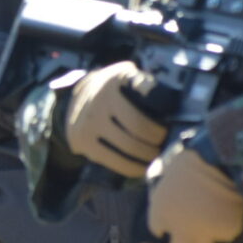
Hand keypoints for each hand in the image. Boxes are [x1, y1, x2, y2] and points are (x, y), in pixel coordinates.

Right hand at [64, 61, 167, 177]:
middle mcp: (95, 108)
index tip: (165, 133)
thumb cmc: (112, 88)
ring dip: (144, 160)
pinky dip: (130, 168)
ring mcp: (86, 128)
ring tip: (154, 158)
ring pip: (123, 153)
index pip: (137, 120)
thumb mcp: (124, 74)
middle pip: (132, 139)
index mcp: (110, 89)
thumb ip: (142, 81)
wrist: (76, 98)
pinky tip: (141, 167)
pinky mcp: (82, 144)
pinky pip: (112, 161)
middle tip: (163, 149)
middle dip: (152, 148)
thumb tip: (159, 92)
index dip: (156, 132)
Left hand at [142, 144, 242, 242]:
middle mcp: (181, 230)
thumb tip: (153, 202)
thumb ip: (156, 195)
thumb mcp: (160, 174)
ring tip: (198, 230)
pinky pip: (221, 235)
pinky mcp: (228, 230)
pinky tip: (221, 209)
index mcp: (160, 215)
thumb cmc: (186, 159)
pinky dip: (219, 226)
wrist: (221, 155)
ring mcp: (206, 233)